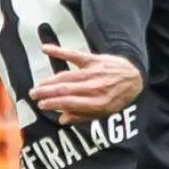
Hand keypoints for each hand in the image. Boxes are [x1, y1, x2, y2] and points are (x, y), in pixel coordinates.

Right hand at [27, 44, 142, 124]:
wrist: (134, 77)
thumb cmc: (117, 97)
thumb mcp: (105, 112)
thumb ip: (83, 116)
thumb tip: (62, 119)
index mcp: (98, 103)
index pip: (70, 103)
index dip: (54, 104)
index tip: (42, 105)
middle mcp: (95, 87)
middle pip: (65, 90)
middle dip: (47, 92)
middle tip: (33, 95)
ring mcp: (94, 72)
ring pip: (66, 76)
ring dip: (50, 80)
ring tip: (37, 85)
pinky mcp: (93, 60)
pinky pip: (73, 55)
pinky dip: (59, 51)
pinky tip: (45, 49)